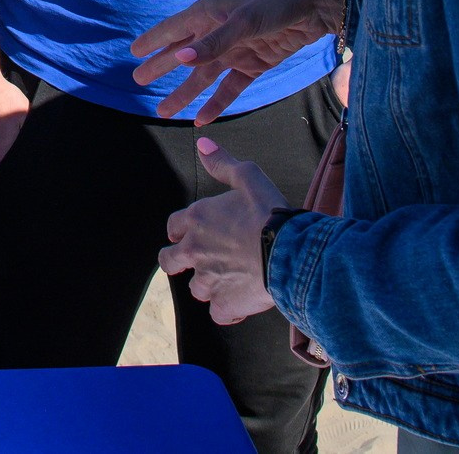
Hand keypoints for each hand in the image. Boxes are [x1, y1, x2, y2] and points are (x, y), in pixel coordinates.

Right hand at [131, 0, 346, 122]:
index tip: (132, 52)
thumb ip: (213, 43)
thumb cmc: (277, 2)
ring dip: (184, 93)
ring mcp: (236, 50)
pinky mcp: (255, 64)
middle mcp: (218, 32)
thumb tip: (179, 58)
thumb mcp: (244, 20)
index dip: (153, 40)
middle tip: (139, 81)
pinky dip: (217, 103)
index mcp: (209, 12)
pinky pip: (230, 87)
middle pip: (184, 54)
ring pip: (203, 76)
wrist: (317, 6)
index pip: (173, 28)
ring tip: (164, 111)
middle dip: (162, 68)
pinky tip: (202, 118)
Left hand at [160, 136, 287, 326]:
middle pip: (169, 261)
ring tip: (229, 281)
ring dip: (209, 285)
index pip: (173, 227)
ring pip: (196, 288)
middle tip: (199, 262)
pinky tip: (240, 304)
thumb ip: (223, 164)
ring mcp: (208, 280)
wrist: (289, 251)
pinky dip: (227, 310)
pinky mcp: (224, 304)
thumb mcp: (248, 177)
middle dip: (179, 262)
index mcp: (197, 219)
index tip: (191, 234)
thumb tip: (204, 145)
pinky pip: (218, 313)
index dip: (181, 232)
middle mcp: (195, 250)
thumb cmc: (269, 213)